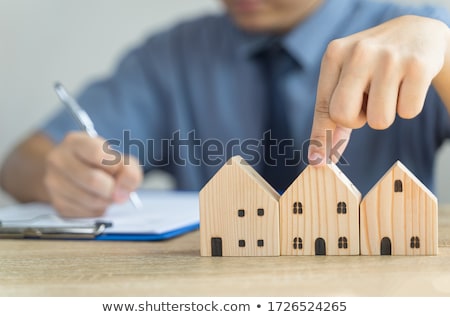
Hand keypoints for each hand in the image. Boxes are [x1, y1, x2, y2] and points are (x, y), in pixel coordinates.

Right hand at [44, 132, 142, 216]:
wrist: (71, 174)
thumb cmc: (97, 163)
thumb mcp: (117, 157)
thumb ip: (128, 169)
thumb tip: (125, 189)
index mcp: (75, 142)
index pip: (97, 153)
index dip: (114, 165)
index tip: (117, 168)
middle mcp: (59, 160)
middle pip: (93, 180)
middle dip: (112, 188)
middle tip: (117, 187)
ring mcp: (54, 183)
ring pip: (91, 200)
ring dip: (107, 201)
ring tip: (106, 193)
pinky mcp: (57, 204)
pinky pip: (86, 213)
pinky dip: (98, 210)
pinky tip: (95, 200)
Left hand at [308, 15, 449, 164]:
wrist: (416, 31)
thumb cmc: (373, 64)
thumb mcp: (346, 78)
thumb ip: (331, 114)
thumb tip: (318, 159)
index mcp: (335, 54)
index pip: (324, 108)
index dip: (321, 137)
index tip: (317, 162)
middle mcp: (359, 53)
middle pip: (344, 116)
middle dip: (357, 120)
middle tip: (368, 102)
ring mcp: (389, 58)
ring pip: (379, 121)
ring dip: (385, 113)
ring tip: (389, 88)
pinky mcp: (418, 65)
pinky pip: (407, 113)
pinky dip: (408, 106)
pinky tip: (408, 83)